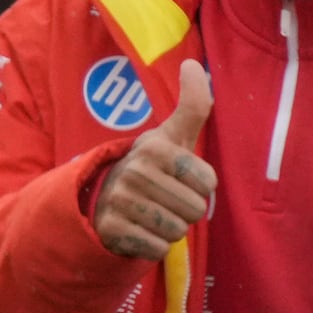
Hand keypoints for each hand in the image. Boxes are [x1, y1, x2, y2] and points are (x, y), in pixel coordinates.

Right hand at [92, 58, 215, 261]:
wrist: (104, 196)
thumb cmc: (152, 166)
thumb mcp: (173, 135)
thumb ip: (192, 104)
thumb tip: (193, 64)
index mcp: (155, 147)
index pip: (208, 184)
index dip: (200, 187)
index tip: (180, 179)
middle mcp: (136, 171)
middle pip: (194, 211)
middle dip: (185, 211)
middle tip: (165, 199)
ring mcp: (121, 201)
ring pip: (177, 231)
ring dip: (170, 229)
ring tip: (152, 213)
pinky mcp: (112, 230)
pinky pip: (158, 249)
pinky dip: (154, 246)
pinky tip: (140, 230)